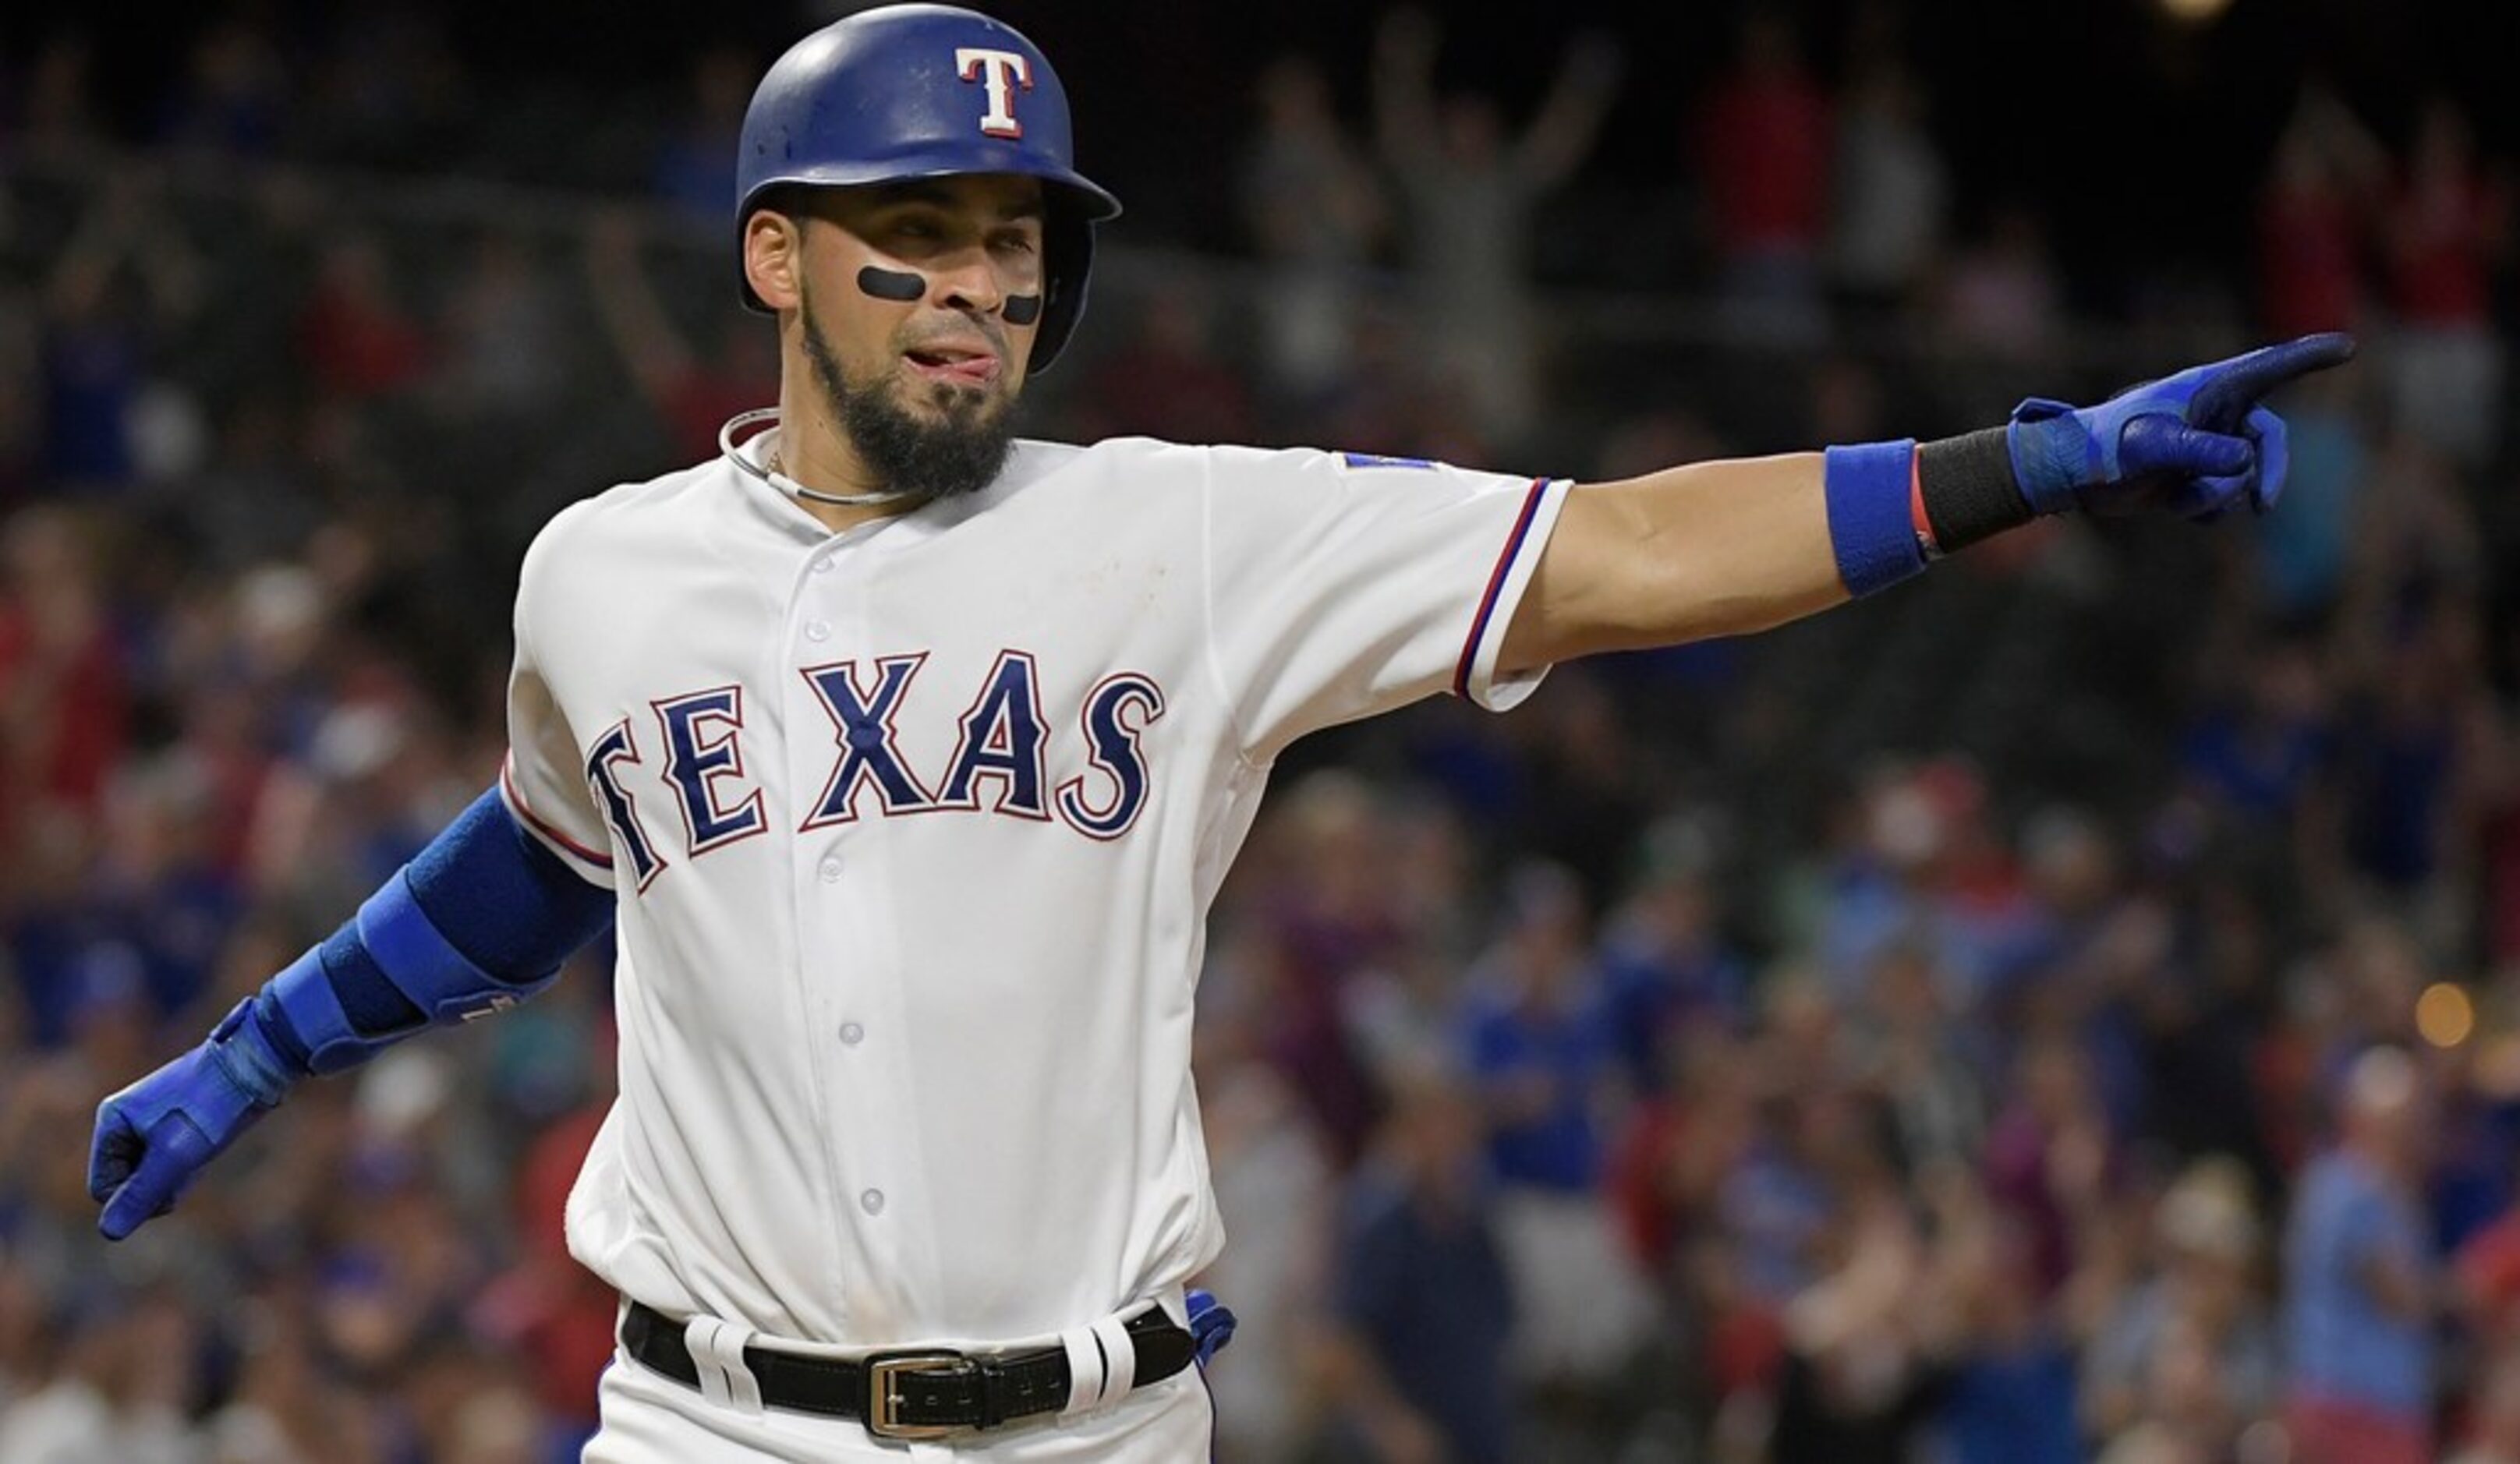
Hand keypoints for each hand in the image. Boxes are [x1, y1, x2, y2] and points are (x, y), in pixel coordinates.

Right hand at [89, 999, 296, 1239]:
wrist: (256, 1063)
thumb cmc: (214, 1106)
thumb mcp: (176, 1155)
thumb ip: (142, 1193)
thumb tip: (109, 1233)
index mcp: (112, 1121)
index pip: (103, 1188)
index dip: (135, 1200)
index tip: (170, 1187)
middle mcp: (125, 1120)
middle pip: (125, 1183)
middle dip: (156, 1188)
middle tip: (189, 1168)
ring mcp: (149, 1121)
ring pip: (150, 1174)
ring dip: (174, 1178)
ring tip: (200, 1154)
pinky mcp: (174, 1123)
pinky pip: (167, 1162)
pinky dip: (185, 1167)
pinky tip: (205, 1153)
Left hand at [2006, 331, 2354, 518]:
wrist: (2072, 476)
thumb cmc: (2104, 449)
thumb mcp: (2150, 448)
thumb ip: (2198, 452)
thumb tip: (2244, 463)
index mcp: (2207, 389)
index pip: (2268, 368)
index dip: (2308, 358)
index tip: (2348, 345)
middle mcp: (2214, 413)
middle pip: (2270, 440)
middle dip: (2270, 474)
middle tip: (2264, 508)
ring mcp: (2207, 446)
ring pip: (2243, 477)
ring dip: (2217, 496)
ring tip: (2177, 497)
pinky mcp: (2195, 475)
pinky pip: (2223, 499)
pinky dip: (2204, 509)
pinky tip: (2173, 506)